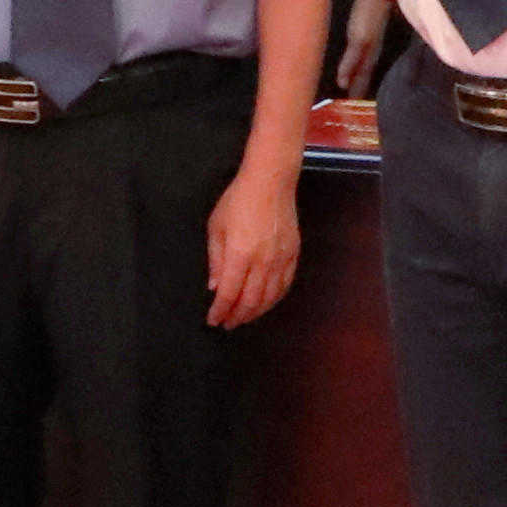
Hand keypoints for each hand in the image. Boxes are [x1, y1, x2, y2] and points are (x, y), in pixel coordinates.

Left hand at [204, 156, 302, 329]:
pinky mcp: (293, 255)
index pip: (229, 294)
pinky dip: (274, 299)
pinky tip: (265, 303)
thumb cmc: (237, 201)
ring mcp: (281, 260)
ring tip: (244, 318)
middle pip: (250, 301)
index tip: (213, 320)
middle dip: (237, 316)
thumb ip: (216, 260)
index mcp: (240, 255)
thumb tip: (215, 288)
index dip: (220, 311)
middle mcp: (262, 262)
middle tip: (227, 324)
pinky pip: (284, 285)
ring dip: (255, 312)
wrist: (270, 182)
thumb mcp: (216, 227)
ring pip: (269, 297)